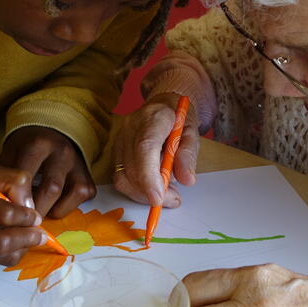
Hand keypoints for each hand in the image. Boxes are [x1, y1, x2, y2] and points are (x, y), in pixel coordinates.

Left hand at [0, 126, 95, 217]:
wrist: (52, 133)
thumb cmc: (27, 148)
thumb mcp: (11, 152)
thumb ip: (6, 175)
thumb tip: (2, 203)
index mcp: (38, 144)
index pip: (27, 175)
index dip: (17, 197)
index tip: (10, 211)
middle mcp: (62, 152)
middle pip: (50, 188)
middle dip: (35, 210)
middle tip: (23, 220)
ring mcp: (77, 163)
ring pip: (69, 193)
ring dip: (50, 210)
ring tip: (36, 216)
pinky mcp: (87, 175)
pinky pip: (81, 196)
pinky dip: (66, 207)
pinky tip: (53, 207)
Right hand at [0, 164, 44, 266]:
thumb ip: (10, 181)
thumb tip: (30, 208)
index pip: (3, 214)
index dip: (26, 217)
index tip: (35, 216)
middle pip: (1, 243)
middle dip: (27, 239)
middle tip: (40, 234)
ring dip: (21, 249)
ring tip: (27, 238)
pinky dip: (7, 255)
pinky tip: (11, 243)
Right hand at [112, 92, 200, 207]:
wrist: (163, 106)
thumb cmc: (178, 119)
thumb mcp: (192, 133)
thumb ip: (189, 155)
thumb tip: (187, 180)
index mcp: (154, 117)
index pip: (145, 147)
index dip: (149, 176)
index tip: (158, 197)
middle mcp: (131, 126)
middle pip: (133, 166)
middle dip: (152, 191)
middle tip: (174, 199)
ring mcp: (119, 138)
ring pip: (123, 176)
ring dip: (144, 194)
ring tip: (167, 195)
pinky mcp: (115, 150)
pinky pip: (120, 177)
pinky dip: (137, 190)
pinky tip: (154, 188)